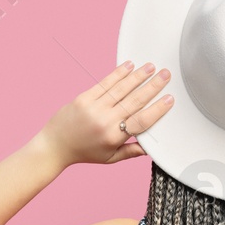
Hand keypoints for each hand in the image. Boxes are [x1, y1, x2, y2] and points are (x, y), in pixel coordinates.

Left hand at [36, 60, 174, 166]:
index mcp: (113, 137)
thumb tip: (149, 149)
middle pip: (134, 101)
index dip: (157, 109)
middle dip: (152, 86)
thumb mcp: (109, 158)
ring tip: (151, 67)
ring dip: (138, 76)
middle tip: (165, 75)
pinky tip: (129, 66)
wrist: (55, 145)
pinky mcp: (84, 98)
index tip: (169, 99)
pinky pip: (104, 83)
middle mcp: (104, 121)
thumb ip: (130, 152)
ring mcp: (94, 107)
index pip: (141, 121)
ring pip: (121, 89)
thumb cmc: (83, 152)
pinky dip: (117, 74)